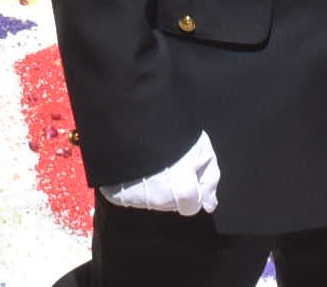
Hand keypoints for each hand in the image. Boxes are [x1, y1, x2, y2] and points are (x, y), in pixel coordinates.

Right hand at [104, 133, 218, 215]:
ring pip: (150, 201)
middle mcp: (160, 202)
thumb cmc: (174, 132)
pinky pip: (129, 196)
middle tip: (167, 163)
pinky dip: (132, 185)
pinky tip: (134, 166)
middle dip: (171, 188)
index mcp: (183, 193)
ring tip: (150, 162)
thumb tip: (209, 206)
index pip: (191, 206)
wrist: (132, 119)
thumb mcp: (202, 149)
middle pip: (170, 204)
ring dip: (152, 186)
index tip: (185, 171)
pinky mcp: (116, 195)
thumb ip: (210, 179)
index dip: (190, 188)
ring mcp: (136, 200)